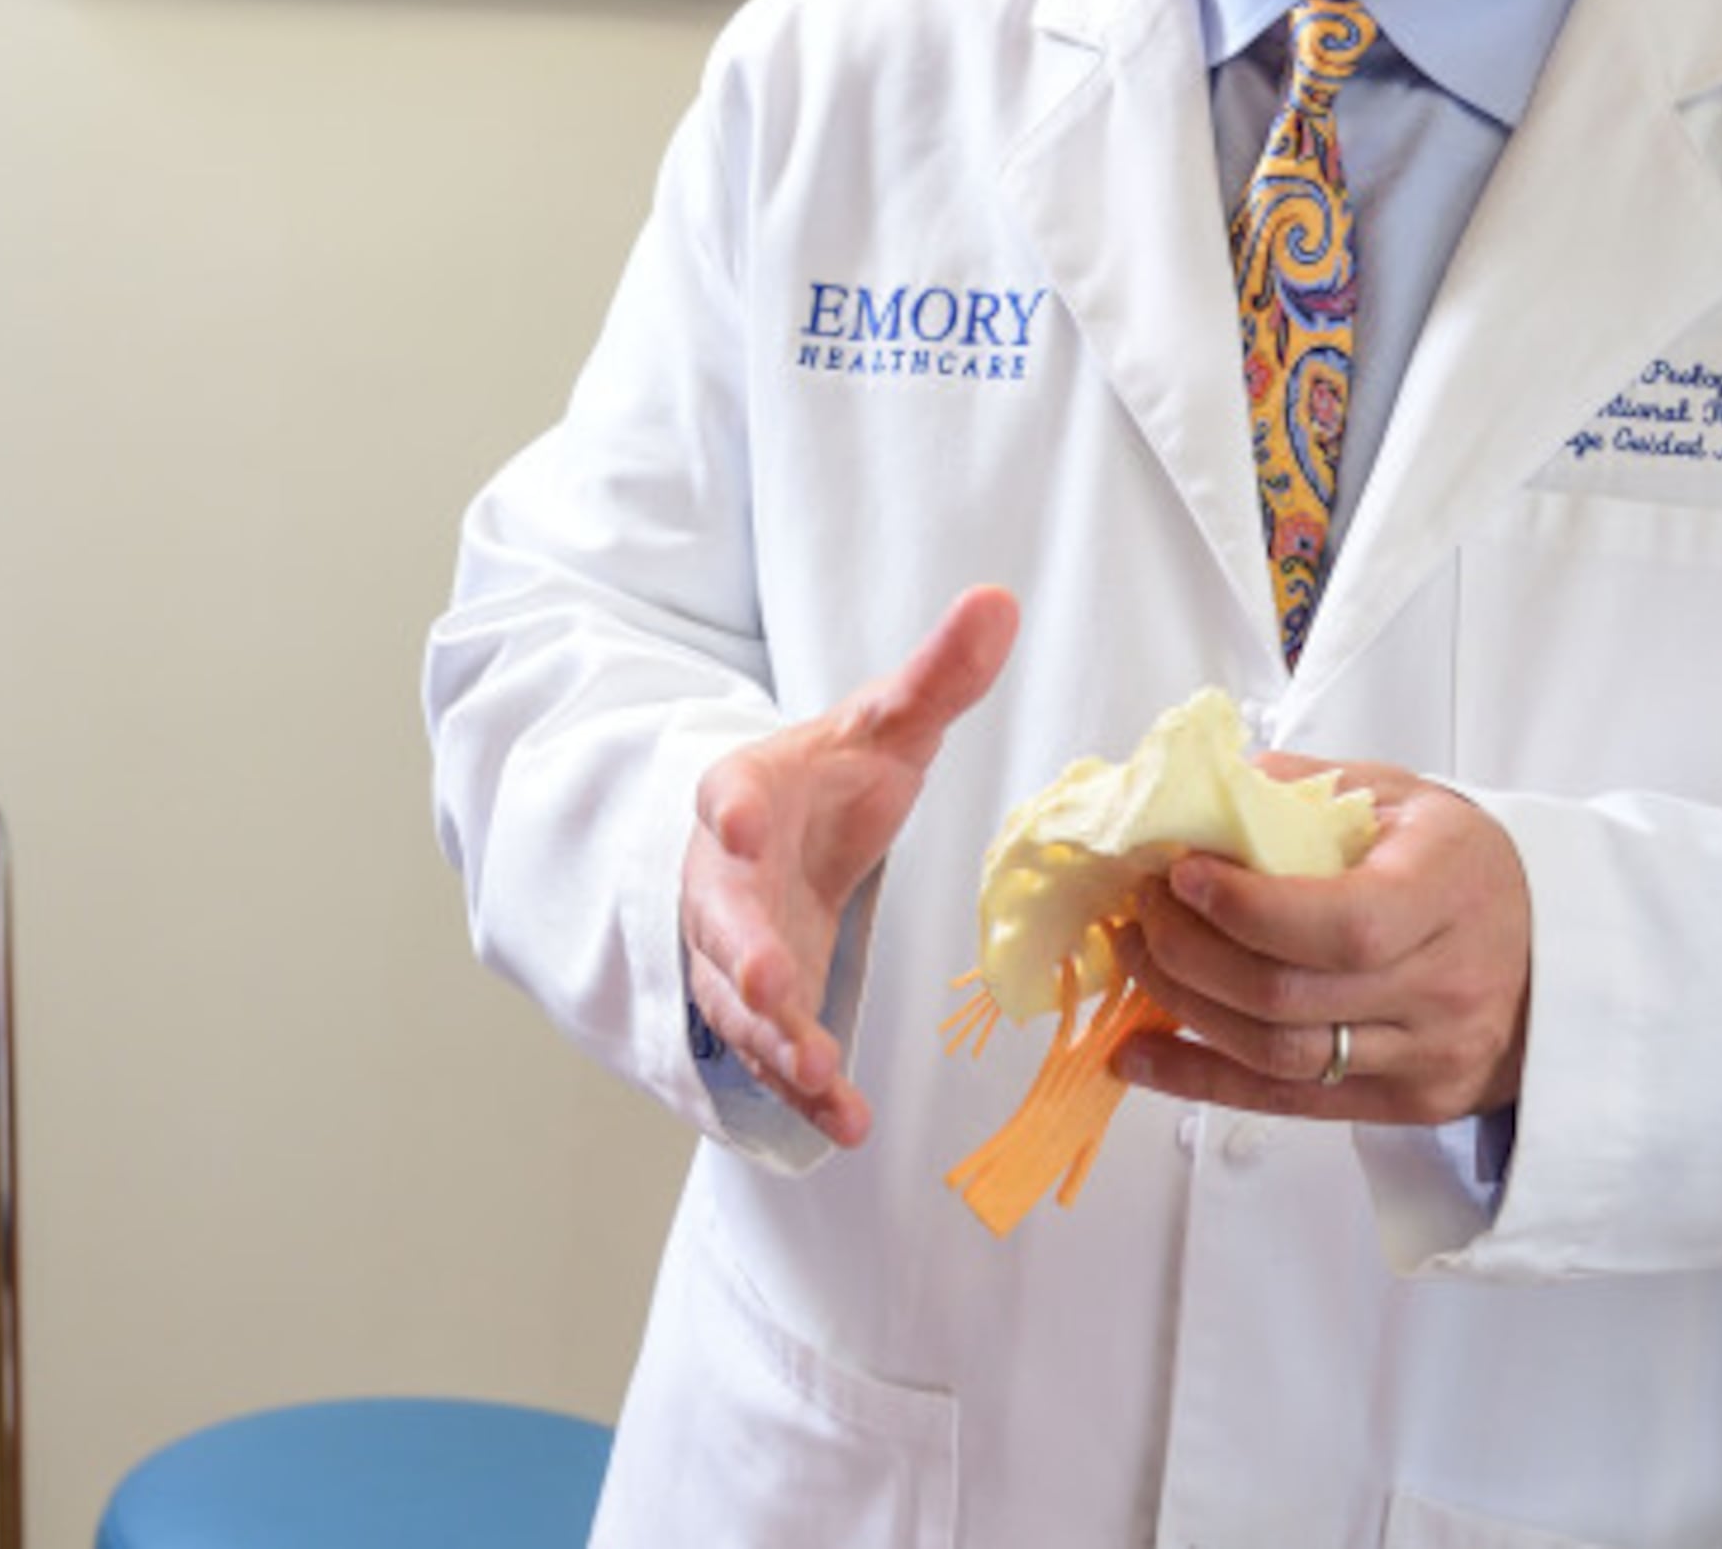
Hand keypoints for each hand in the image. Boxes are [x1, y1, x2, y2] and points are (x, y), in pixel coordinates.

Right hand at [681, 584, 1018, 1148]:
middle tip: (771, 989)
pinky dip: (802, 1089)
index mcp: (749, 792)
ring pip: (738, 1002)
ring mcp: (732, 948)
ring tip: (823, 1079)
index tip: (738, 827)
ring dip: (776, 1042)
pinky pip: (769, 1052)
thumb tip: (999, 600)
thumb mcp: (883, 726)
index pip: (730, 795)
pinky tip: (847, 1122)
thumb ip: (935, 676)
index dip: (732, 814)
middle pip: (721, 918)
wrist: (777, 836)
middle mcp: (723, 878)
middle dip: (743, 955)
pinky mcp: (757, 1006)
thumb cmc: (830, 779)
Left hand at [1117, 761, 1530, 1124]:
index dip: (1245, 908)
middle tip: (1142, 908)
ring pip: (1279, 1054)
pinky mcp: (1407, 1104)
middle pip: (1289, 994)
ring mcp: (1429, 1056)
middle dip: (1189, 951)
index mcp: (1448, 892)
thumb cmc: (1463, 865)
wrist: (1555, 950)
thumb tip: (1195, 793)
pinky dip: (1201, 1079)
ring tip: (1138, 959)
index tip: (1181, 874)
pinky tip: (1140, 1056)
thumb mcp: (1401, 798)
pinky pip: (1288, 1101)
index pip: (1340, 925)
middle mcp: (1446, 985)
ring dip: (1185, 1008)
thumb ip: (1301, 789)